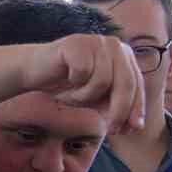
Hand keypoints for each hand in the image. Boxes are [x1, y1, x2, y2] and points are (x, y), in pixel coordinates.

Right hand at [19, 34, 144, 133]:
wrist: (34, 73)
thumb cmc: (66, 87)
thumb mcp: (97, 99)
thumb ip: (117, 107)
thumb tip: (137, 126)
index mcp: (124, 56)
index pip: (137, 84)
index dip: (136, 108)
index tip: (132, 130)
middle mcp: (114, 45)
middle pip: (126, 82)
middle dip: (119, 110)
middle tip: (109, 129)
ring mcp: (95, 41)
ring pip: (104, 80)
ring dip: (86, 97)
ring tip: (73, 97)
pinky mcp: (77, 43)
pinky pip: (83, 72)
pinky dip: (73, 84)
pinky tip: (64, 81)